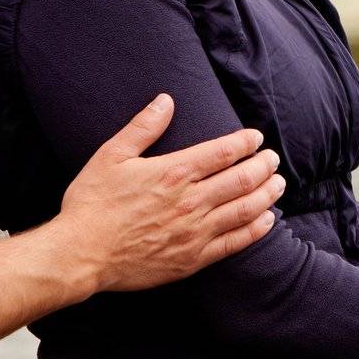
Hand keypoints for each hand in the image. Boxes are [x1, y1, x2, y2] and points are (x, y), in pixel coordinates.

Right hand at [55, 95, 282, 292]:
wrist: (81, 254)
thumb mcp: (111, 156)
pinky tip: (267, 220)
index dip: (246, 142)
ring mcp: (195, 232)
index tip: (256, 137)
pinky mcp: (193, 259)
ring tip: (278, 184)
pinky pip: (235, 243)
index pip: (224, 151)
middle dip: (264, 165)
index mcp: (174, 172)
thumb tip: (165, 100)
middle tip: (273, 159)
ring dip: (267, 194)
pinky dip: (256, 229)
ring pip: (245, 209)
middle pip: (243, 179)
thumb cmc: (92, 203)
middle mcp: (191, 201)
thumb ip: (143, 127)